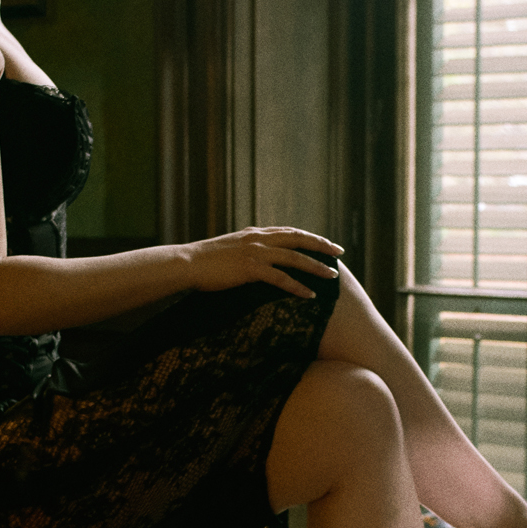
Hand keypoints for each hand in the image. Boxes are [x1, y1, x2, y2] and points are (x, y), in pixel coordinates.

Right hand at [184, 226, 342, 297]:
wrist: (188, 263)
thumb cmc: (206, 261)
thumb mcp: (231, 248)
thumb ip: (248, 248)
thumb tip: (259, 256)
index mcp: (255, 233)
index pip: (289, 232)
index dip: (309, 236)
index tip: (325, 242)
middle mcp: (259, 239)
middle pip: (298, 240)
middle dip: (321, 246)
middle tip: (339, 252)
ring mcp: (255, 253)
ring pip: (294, 258)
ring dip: (315, 267)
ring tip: (332, 276)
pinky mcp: (250, 269)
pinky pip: (280, 279)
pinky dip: (297, 287)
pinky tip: (309, 295)